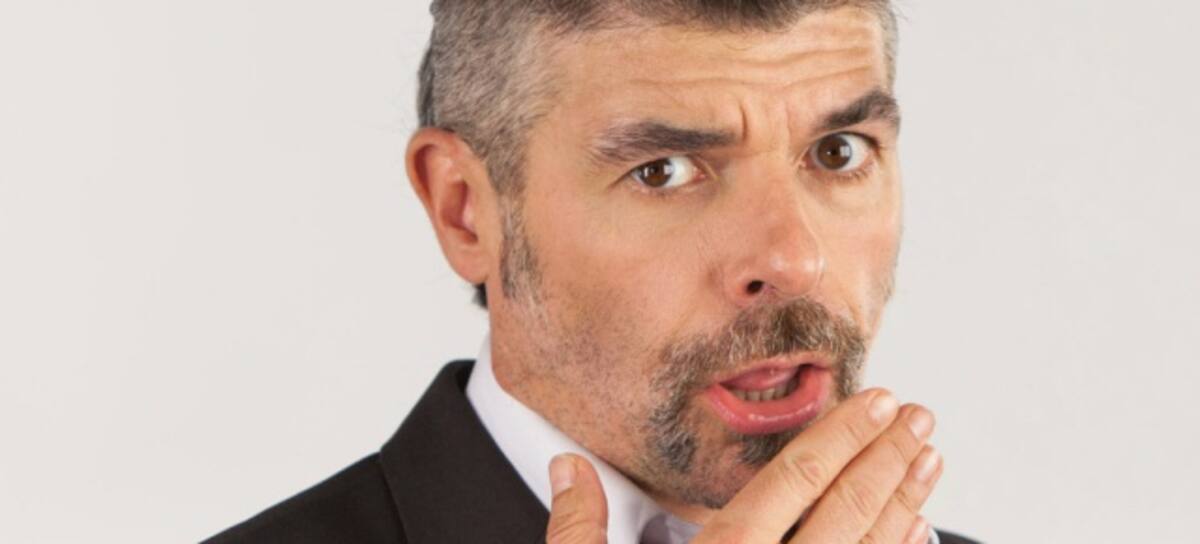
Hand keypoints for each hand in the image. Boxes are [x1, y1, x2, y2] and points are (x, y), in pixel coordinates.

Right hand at [545, 389, 942, 543]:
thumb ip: (577, 530)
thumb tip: (570, 468)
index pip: (791, 483)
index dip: (838, 436)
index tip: (874, 401)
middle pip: (845, 512)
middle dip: (887, 457)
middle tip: (919, 417)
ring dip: (904, 503)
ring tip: (928, 461)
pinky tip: (916, 535)